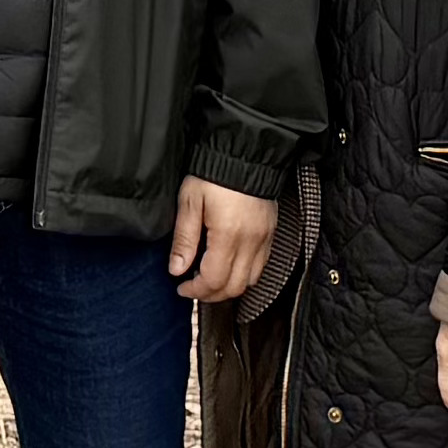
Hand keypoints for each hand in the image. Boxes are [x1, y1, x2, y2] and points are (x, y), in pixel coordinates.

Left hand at [171, 176, 277, 304]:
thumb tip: (177, 269)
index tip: (181, 288)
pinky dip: (244, 275)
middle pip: (234, 287)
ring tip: (210, 279)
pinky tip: (228, 266)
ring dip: (229, 287)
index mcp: (228, 235)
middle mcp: (251, 242)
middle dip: (211, 294)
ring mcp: (264, 239)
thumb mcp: (190, 202)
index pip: (214, 280)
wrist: (245, 152)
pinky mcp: (270, 234)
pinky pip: (261, 267)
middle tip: (193, 288)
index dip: (195, 290)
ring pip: (251, 281)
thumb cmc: (214, 174)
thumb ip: (184, 239)